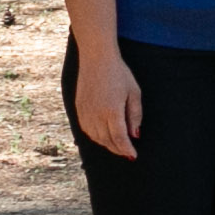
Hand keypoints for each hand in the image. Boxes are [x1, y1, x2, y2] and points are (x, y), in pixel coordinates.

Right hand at [74, 44, 144, 159]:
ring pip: (95, 137)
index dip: (126, 149)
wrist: (96, 59)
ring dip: (107, 145)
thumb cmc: (119, 74)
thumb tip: (135, 134)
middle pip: (107, 140)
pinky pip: (86, 130)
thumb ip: (135, 115)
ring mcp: (85, 112)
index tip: (133, 155)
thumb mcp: (134, 92)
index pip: (119, 138)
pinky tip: (103, 137)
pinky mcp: (79, 109)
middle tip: (127, 153)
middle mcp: (96, 114)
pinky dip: (95, 137)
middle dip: (118, 149)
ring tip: (117, 146)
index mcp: (111, 111)